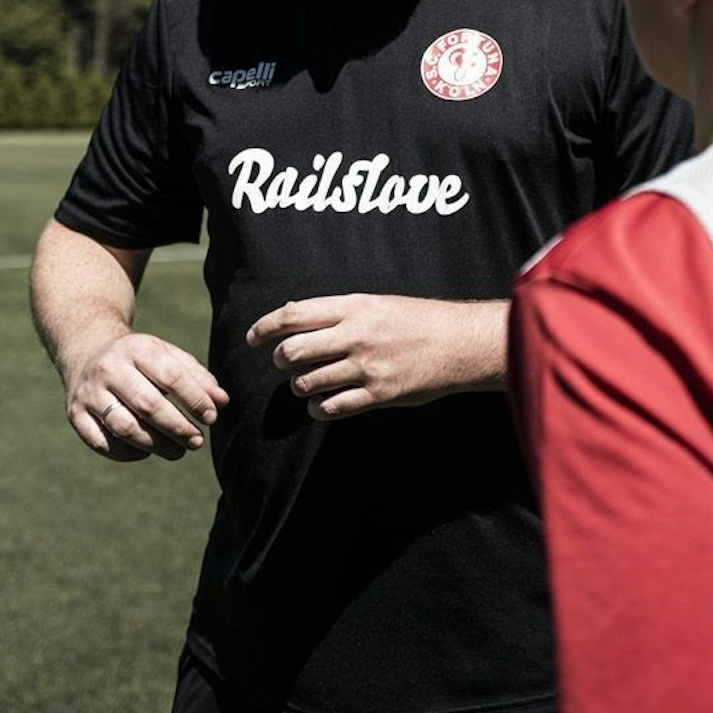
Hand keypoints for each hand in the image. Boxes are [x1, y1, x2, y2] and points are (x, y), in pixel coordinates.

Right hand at [63, 331, 227, 461]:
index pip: (171, 377)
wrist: (87, 351)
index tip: (211, 418)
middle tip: (197, 441)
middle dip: (177, 427)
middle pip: (148, 405)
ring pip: (125, 427)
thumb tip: (221, 402)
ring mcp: (89, 393)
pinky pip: (102, 442)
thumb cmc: (140, 359)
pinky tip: (145, 452)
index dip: (195, 400)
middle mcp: (109, 369)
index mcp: (136, 348)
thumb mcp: (167, 356)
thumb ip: (196, 377)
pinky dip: (127, 453)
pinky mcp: (75, 414)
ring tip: (178, 452)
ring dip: (156, 445)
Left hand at [246, 295, 506, 420]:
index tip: (252, 338)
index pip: (293, 315)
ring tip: (308, 385)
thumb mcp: (376, 302)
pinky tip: (322, 405)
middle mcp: (356, 335)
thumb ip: (336, 310)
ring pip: (308, 382)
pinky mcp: (379, 394)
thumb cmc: (417, 320)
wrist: (460, 343)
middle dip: (281, 362)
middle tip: (285, 365)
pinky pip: (332, 407)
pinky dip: (319, 409)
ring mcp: (366, 366)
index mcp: (353, 307)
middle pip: (293, 352)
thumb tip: (291, 314)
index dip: (265, 328)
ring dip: (300, 387)